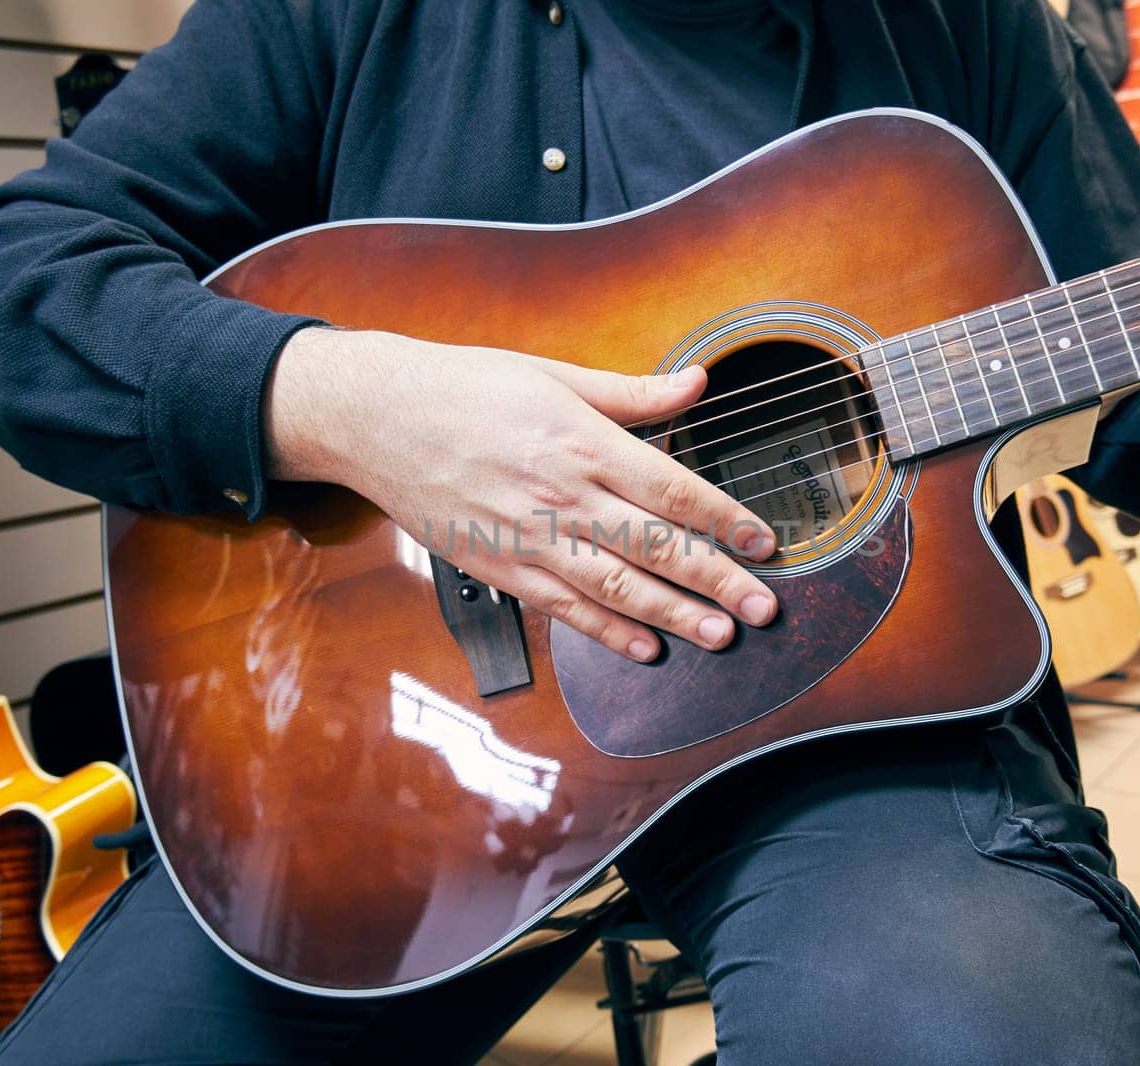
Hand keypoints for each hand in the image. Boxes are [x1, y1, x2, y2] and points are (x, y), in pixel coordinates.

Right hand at [264, 327, 777, 661]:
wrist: (376, 417)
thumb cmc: (463, 388)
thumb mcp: (553, 373)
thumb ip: (631, 392)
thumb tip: (695, 383)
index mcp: (581, 441)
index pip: (671, 489)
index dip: (724, 519)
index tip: (763, 541)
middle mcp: (560, 496)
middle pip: (654, 546)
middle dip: (716, 581)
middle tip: (763, 608)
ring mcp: (528, 538)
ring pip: (615, 586)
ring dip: (672, 616)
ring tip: (719, 636)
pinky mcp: (500, 566)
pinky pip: (563, 607)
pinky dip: (606, 631)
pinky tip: (643, 648)